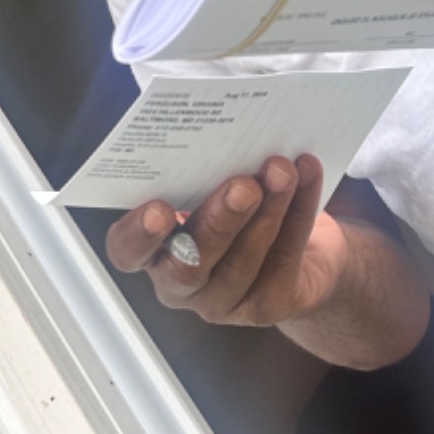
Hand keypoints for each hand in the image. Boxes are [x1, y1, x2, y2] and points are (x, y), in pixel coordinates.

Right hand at [104, 155, 345, 326]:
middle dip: (219, 221)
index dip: (138, 235)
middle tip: (244, 185)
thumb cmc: (237, 200)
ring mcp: (225, 300)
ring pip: (243, 262)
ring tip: (281, 170)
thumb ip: (201, 169)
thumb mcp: (209, 182)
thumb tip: (215, 128)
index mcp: (152, 248)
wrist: (302, 246)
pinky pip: (285, 257)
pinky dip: (299, 210)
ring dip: (267, 210)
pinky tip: (306, 173)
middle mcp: (180, 281)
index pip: (128, 252)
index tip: (160, 208)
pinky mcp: (269, 305)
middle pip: (190, 264)